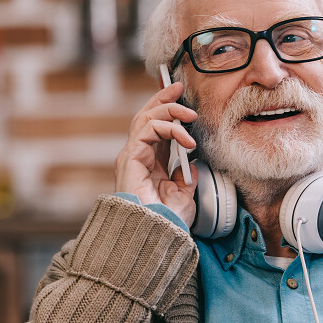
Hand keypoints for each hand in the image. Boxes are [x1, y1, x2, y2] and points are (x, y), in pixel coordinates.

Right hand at [115, 79, 198, 227]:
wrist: (156, 236)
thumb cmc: (167, 222)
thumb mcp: (183, 196)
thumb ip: (186, 178)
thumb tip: (192, 165)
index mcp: (150, 163)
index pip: (156, 128)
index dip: (167, 110)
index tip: (181, 96)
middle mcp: (138, 156)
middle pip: (146, 116)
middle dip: (163, 98)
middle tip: (179, 86)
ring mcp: (132, 156)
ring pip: (145, 118)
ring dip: (169, 111)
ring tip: (190, 116)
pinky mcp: (130, 158)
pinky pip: (147, 130)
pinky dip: (169, 128)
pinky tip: (187, 139)